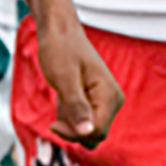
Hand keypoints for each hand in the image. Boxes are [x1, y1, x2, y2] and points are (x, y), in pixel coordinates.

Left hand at [36, 17, 123, 148]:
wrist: (59, 31)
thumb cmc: (60, 49)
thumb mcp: (64, 78)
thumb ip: (77, 106)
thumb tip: (89, 133)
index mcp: (110, 95)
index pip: (97, 131)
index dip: (74, 133)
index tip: (53, 124)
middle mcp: (112, 100)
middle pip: (94, 135)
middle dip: (72, 130)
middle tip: (55, 116)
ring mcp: (105, 101)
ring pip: (87, 131)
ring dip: (70, 123)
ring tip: (60, 100)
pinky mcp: (96, 101)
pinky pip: (83, 122)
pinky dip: (69, 116)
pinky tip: (63, 98)